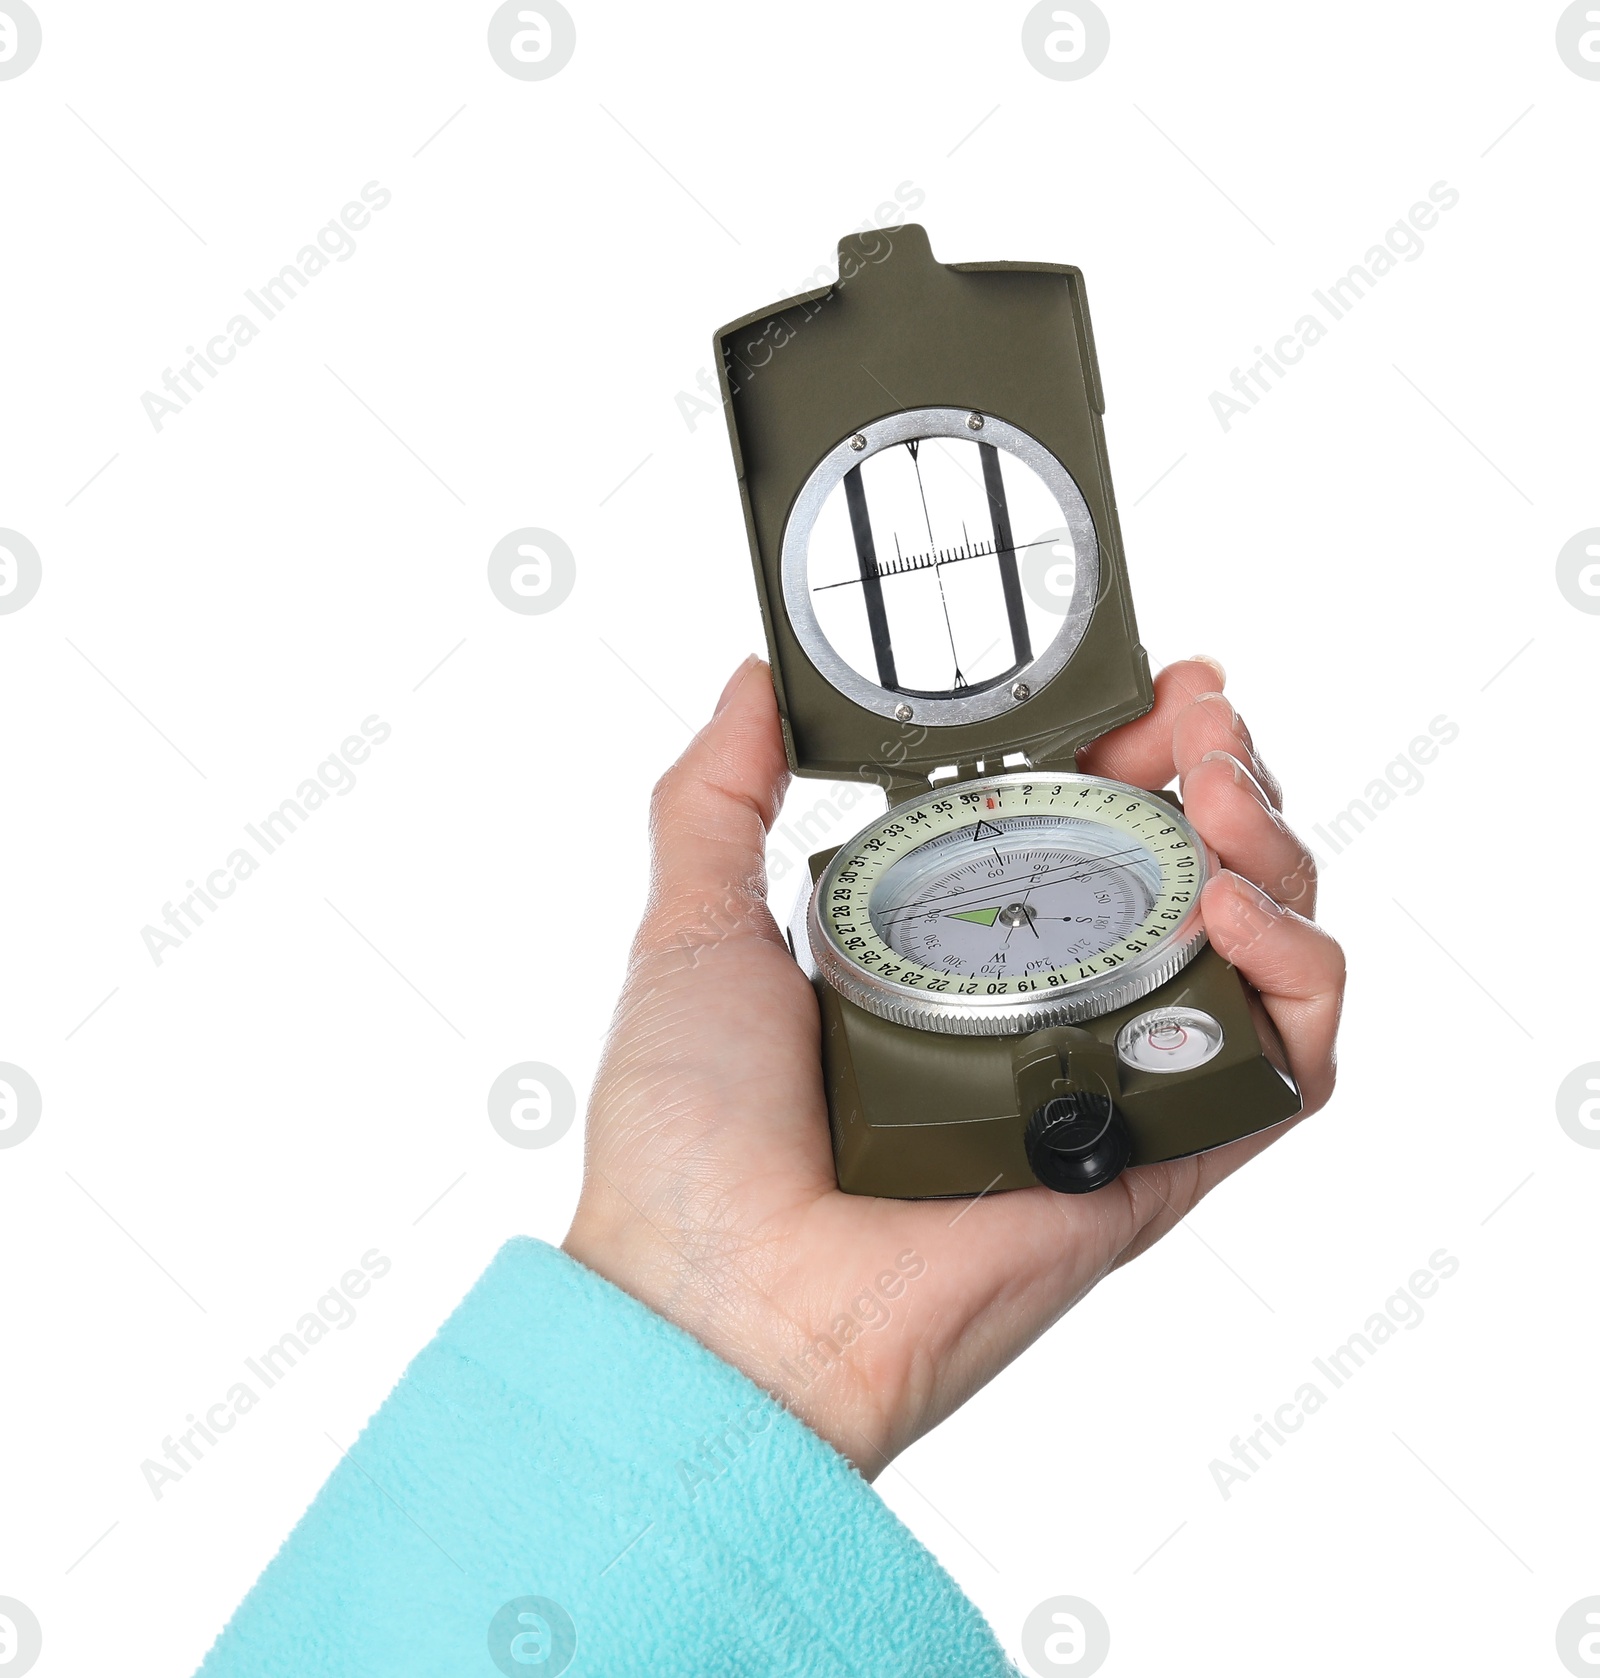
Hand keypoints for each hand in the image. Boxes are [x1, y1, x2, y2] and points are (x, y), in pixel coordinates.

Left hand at [563, 655, 1344, 1475]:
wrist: (718, 1301)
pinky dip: (1297, 976)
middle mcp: (1048, 1012)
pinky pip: (1287, 1067)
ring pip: (1262, 954)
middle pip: (1192, 874)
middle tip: (1206, 721)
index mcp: (956, 953)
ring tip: (1224, 796)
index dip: (1133, 747)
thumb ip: (718, 797)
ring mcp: (1111, 1082)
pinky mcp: (1160, 1160)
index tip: (1152, 685)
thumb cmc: (690, 1136)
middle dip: (1224, 774)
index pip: (1084, 826)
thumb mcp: (696, 928)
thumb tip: (755, 683)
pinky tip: (1232, 910)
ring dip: (1275, 853)